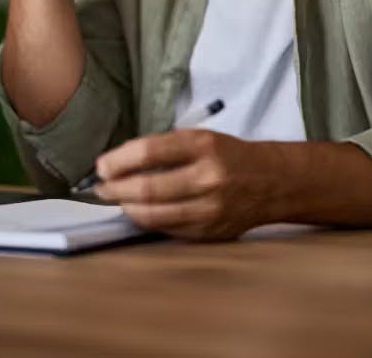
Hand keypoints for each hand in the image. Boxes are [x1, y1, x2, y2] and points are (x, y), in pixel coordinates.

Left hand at [92, 130, 280, 240]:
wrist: (272, 182)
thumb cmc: (229, 155)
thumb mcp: (201, 138)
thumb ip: (164, 148)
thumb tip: (119, 162)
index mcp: (204, 146)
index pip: (149, 151)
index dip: (118, 160)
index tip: (102, 165)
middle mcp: (208, 178)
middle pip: (147, 188)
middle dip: (115, 189)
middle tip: (100, 187)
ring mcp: (210, 209)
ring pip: (153, 215)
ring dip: (126, 208)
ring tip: (115, 200)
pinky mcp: (209, 232)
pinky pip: (167, 229)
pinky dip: (147, 221)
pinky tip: (138, 212)